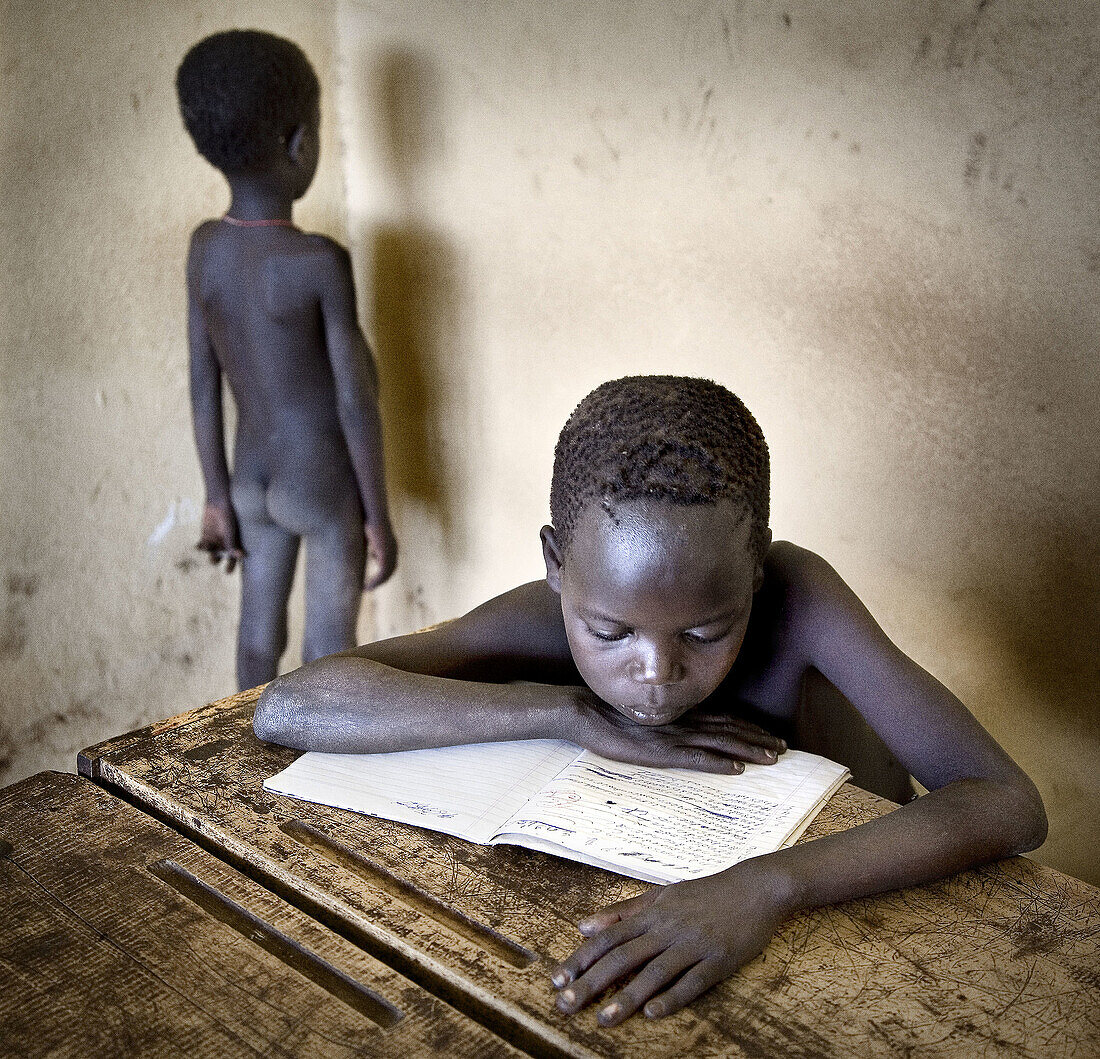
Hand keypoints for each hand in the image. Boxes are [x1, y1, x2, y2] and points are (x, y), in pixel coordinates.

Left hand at [197, 501, 243, 572]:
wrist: (219, 503)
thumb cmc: (229, 516)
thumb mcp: (231, 532)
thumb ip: (232, 544)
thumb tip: (240, 557)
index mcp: (234, 544)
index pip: (234, 558)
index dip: (231, 566)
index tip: (227, 572)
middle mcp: (225, 544)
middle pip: (221, 557)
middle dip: (216, 560)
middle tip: (214, 560)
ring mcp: (215, 540)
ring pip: (211, 553)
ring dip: (208, 554)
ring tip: (207, 550)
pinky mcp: (206, 536)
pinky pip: (202, 546)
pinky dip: (199, 548)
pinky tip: (197, 547)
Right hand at [364, 521, 396, 589]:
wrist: (373, 511)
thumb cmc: (369, 516)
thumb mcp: (368, 529)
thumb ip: (368, 538)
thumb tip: (361, 543)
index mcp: (391, 543)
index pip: (390, 561)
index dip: (383, 571)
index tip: (373, 577)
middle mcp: (393, 549)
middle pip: (390, 569)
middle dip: (380, 579)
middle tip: (369, 586)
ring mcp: (391, 551)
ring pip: (386, 573)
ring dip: (377, 582)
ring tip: (367, 588)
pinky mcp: (385, 553)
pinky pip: (382, 572)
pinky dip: (376, 581)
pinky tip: (367, 585)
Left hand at [552, 863, 788, 1024]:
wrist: (756, 887)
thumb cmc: (706, 893)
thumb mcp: (662, 895)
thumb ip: (624, 912)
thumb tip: (584, 925)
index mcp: (653, 914)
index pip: (609, 938)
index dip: (581, 958)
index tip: (557, 979)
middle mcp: (668, 928)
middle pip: (623, 957)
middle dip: (592, 982)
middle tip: (565, 1005)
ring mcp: (693, 945)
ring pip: (654, 972)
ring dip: (627, 997)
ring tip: (603, 1019)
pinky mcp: (719, 960)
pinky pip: (693, 982)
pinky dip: (672, 997)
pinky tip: (653, 1013)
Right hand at [563, 690, 785, 773]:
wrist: (582, 711)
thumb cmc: (606, 713)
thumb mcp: (642, 715)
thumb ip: (664, 721)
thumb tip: (679, 729)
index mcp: (678, 713)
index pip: (722, 719)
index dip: (749, 727)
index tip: (770, 735)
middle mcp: (681, 722)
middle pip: (729, 729)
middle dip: (758, 739)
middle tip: (785, 748)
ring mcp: (671, 736)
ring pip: (720, 743)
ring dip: (748, 750)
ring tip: (773, 759)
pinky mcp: (659, 752)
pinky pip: (695, 759)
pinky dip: (718, 764)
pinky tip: (737, 770)